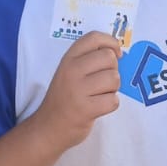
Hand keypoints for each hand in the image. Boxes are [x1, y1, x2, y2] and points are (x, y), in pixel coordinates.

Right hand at [35, 31, 121, 149]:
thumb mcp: (69, 72)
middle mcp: (72, 70)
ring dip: (112, 89)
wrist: (48, 127)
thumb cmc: (64, 98)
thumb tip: (117, 52)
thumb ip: (88, 60)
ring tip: (99, 95)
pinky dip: (110, 105)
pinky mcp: (85, 109)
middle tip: (103, 83)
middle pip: (109, 58)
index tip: (117, 54)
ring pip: (114, 79)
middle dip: (113, 71)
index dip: (111, 43)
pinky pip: (113, 100)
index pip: (94, 38)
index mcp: (68, 59)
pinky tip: (98, 107)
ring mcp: (78, 90)